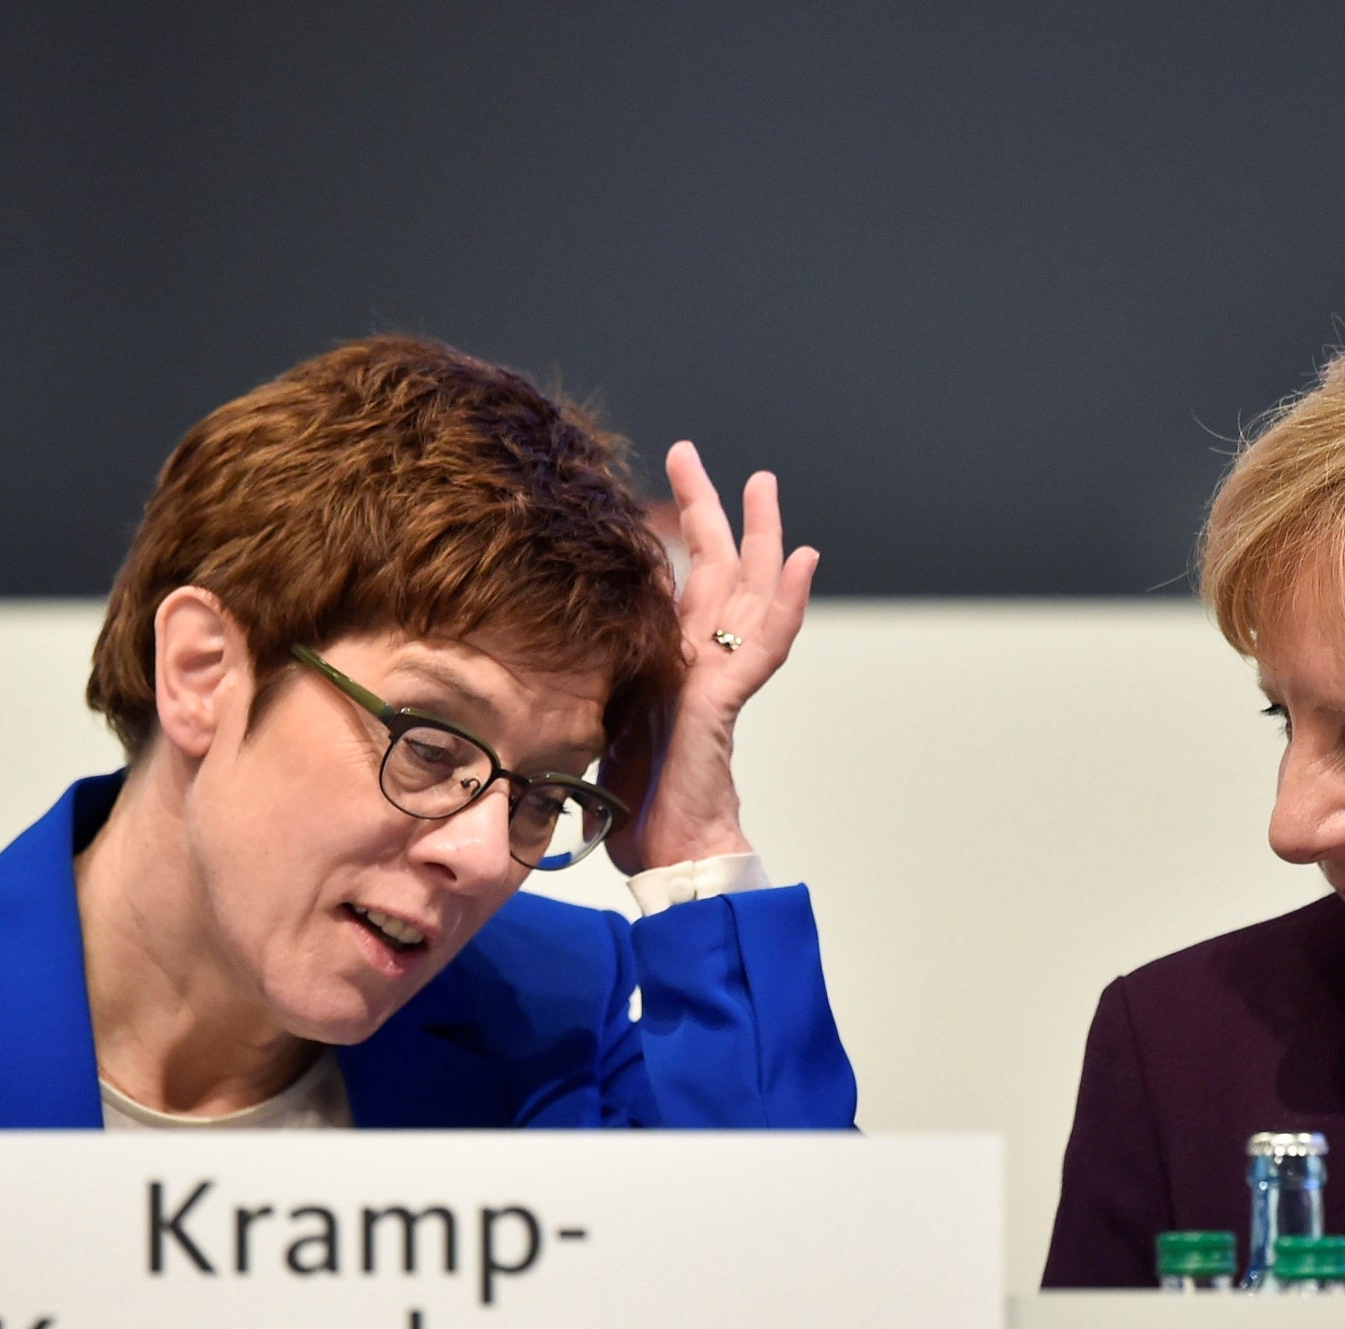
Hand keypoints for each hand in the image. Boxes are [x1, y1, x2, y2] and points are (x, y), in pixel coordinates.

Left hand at [601, 441, 818, 875]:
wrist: (665, 858)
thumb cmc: (634, 811)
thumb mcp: (595, 728)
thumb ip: (592, 689)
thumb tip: (543, 668)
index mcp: (669, 666)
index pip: (676, 588)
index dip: (669, 540)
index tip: (649, 497)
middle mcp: (699, 664)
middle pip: (713, 571)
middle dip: (704, 510)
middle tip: (686, 453)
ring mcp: (717, 679)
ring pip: (748, 593)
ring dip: (757, 536)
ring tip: (762, 483)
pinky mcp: (722, 701)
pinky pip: (763, 644)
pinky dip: (785, 602)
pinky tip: (801, 561)